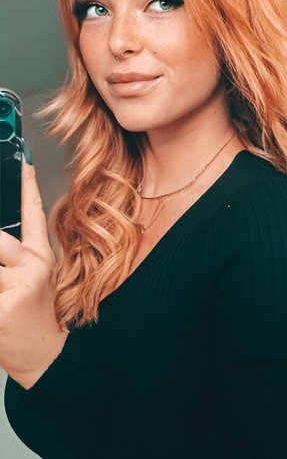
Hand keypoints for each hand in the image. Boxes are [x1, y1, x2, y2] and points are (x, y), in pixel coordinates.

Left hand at [0, 163, 67, 388]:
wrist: (46, 357)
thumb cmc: (34, 319)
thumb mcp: (29, 283)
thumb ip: (11, 261)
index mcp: (41, 257)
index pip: (34, 214)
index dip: (29, 187)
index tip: (23, 164)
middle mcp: (34, 265)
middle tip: (3, 272)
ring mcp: (19, 285)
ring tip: (3, 293)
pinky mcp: (4, 306)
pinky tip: (0, 310)